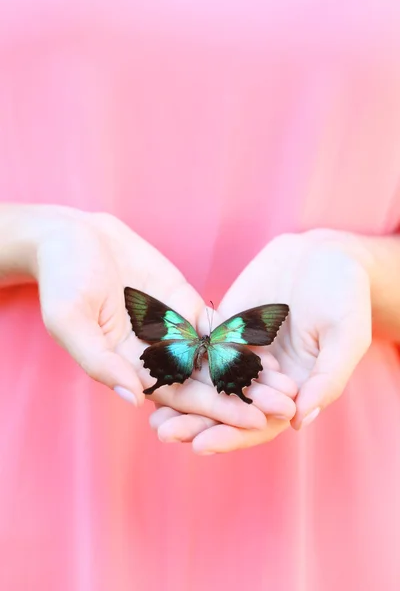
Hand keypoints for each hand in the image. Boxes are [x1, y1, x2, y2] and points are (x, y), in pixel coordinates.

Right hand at [7, 204, 288, 429]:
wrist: (74, 238)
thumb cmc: (62, 280)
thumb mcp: (70, 321)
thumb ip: (99, 361)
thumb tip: (133, 398)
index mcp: (129, 368)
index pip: (178, 396)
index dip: (214, 410)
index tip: (250, 421)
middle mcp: (155, 356)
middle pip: (205, 383)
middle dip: (243, 396)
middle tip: (284, 408)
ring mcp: (172, 331)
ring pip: (216, 358)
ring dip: (250, 372)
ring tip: (287, 384)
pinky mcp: (184, 306)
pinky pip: (215, 325)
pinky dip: (242, 337)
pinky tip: (271, 347)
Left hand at [152, 229, 371, 452]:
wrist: (325, 256)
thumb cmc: (346, 297)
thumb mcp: (346, 337)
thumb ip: (326, 379)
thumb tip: (300, 421)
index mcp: (292, 390)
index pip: (258, 424)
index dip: (232, 435)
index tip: (202, 445)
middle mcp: (262, 377)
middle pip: (225, 406)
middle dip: (194, 421)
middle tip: (163, 432)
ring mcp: (241, 351)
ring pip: (206, 378)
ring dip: (179, 393)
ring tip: (148, 405)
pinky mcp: (225, 326)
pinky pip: (200, 342)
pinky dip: (179, 353)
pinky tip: (155, 360)